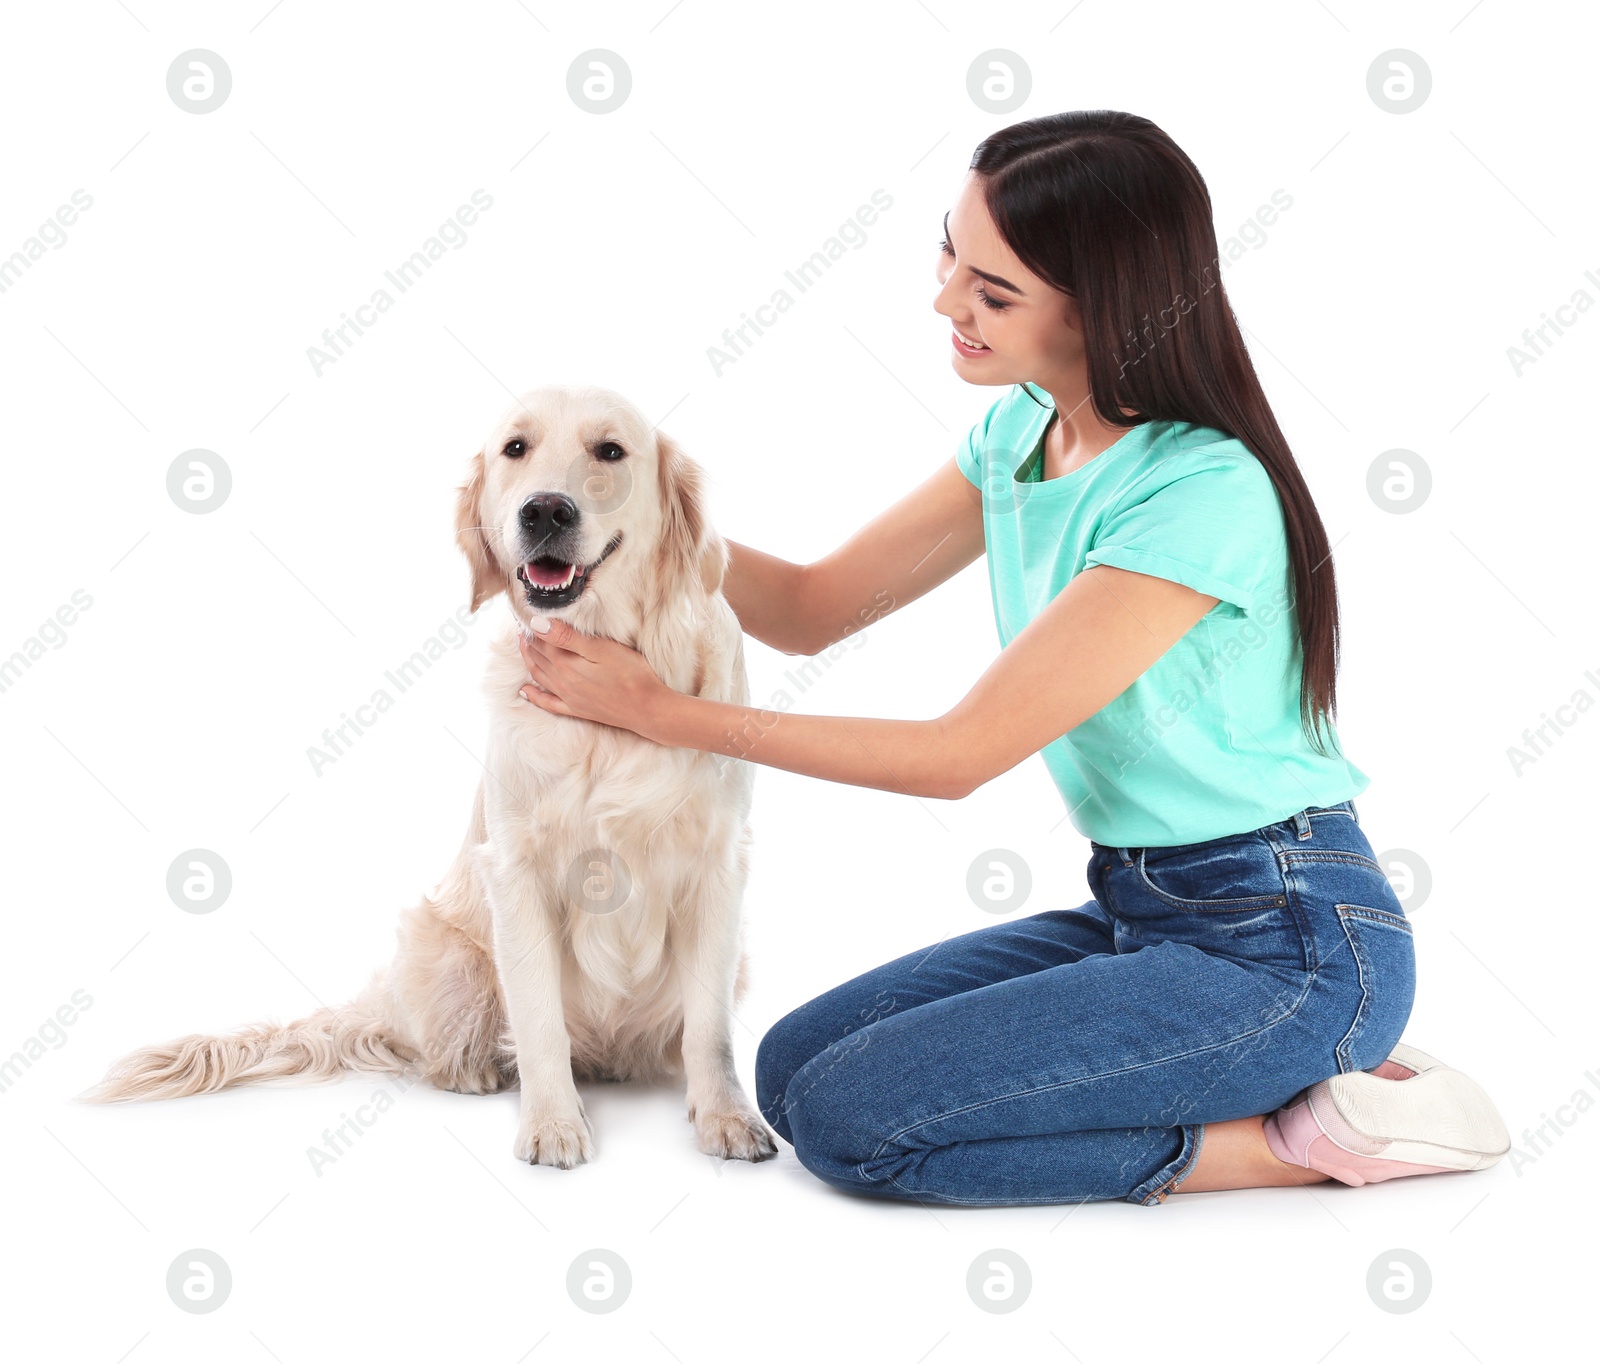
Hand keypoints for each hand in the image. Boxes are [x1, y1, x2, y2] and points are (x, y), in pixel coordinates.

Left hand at [516, 618, 666, 734]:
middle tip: (523, 625)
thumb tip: (536, 625)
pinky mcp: (577, 709)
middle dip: (529, 640)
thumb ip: (567, 637)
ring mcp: (568, 697)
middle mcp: (561, 681)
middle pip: (539, 657)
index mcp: (566, 664)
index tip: (528, 613)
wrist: (647, 709)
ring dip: (528, 660)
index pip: (542, 641)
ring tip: (523, 646)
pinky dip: (534, 695)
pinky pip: (548, 702)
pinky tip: (525, 691)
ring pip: (539, 675)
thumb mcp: (600, 649)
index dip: (534, 626)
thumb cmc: (630, 674)